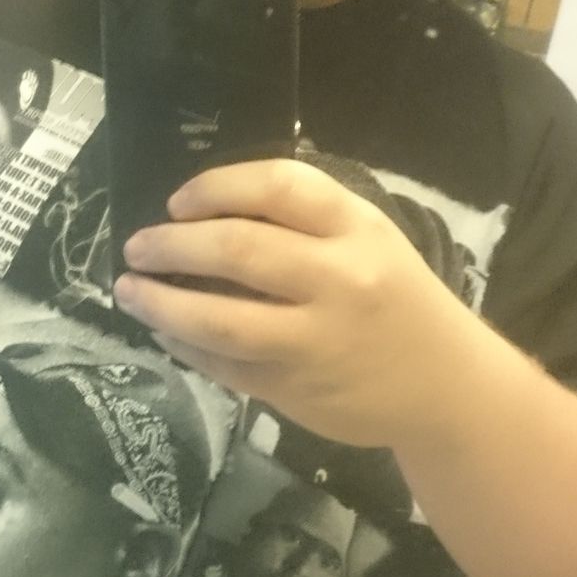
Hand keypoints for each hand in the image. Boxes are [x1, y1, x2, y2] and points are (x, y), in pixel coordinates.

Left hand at [113, 159, 480, 449]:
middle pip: (236, 249)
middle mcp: (338, 280)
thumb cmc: (397, 301)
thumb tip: (205, 212)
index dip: (215, 188)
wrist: (447, 387)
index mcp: (357, 229)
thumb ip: (304, 222)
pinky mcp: (295, 390)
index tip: (176, 202)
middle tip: (136, 246)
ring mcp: (315, 340)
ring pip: (218, 320)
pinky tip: (166, 332)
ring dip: (160, 302)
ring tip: (129, 290)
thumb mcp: (371, 241)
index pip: (276, 187)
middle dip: (171, 244)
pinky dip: (185, 346)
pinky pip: (224, 365)